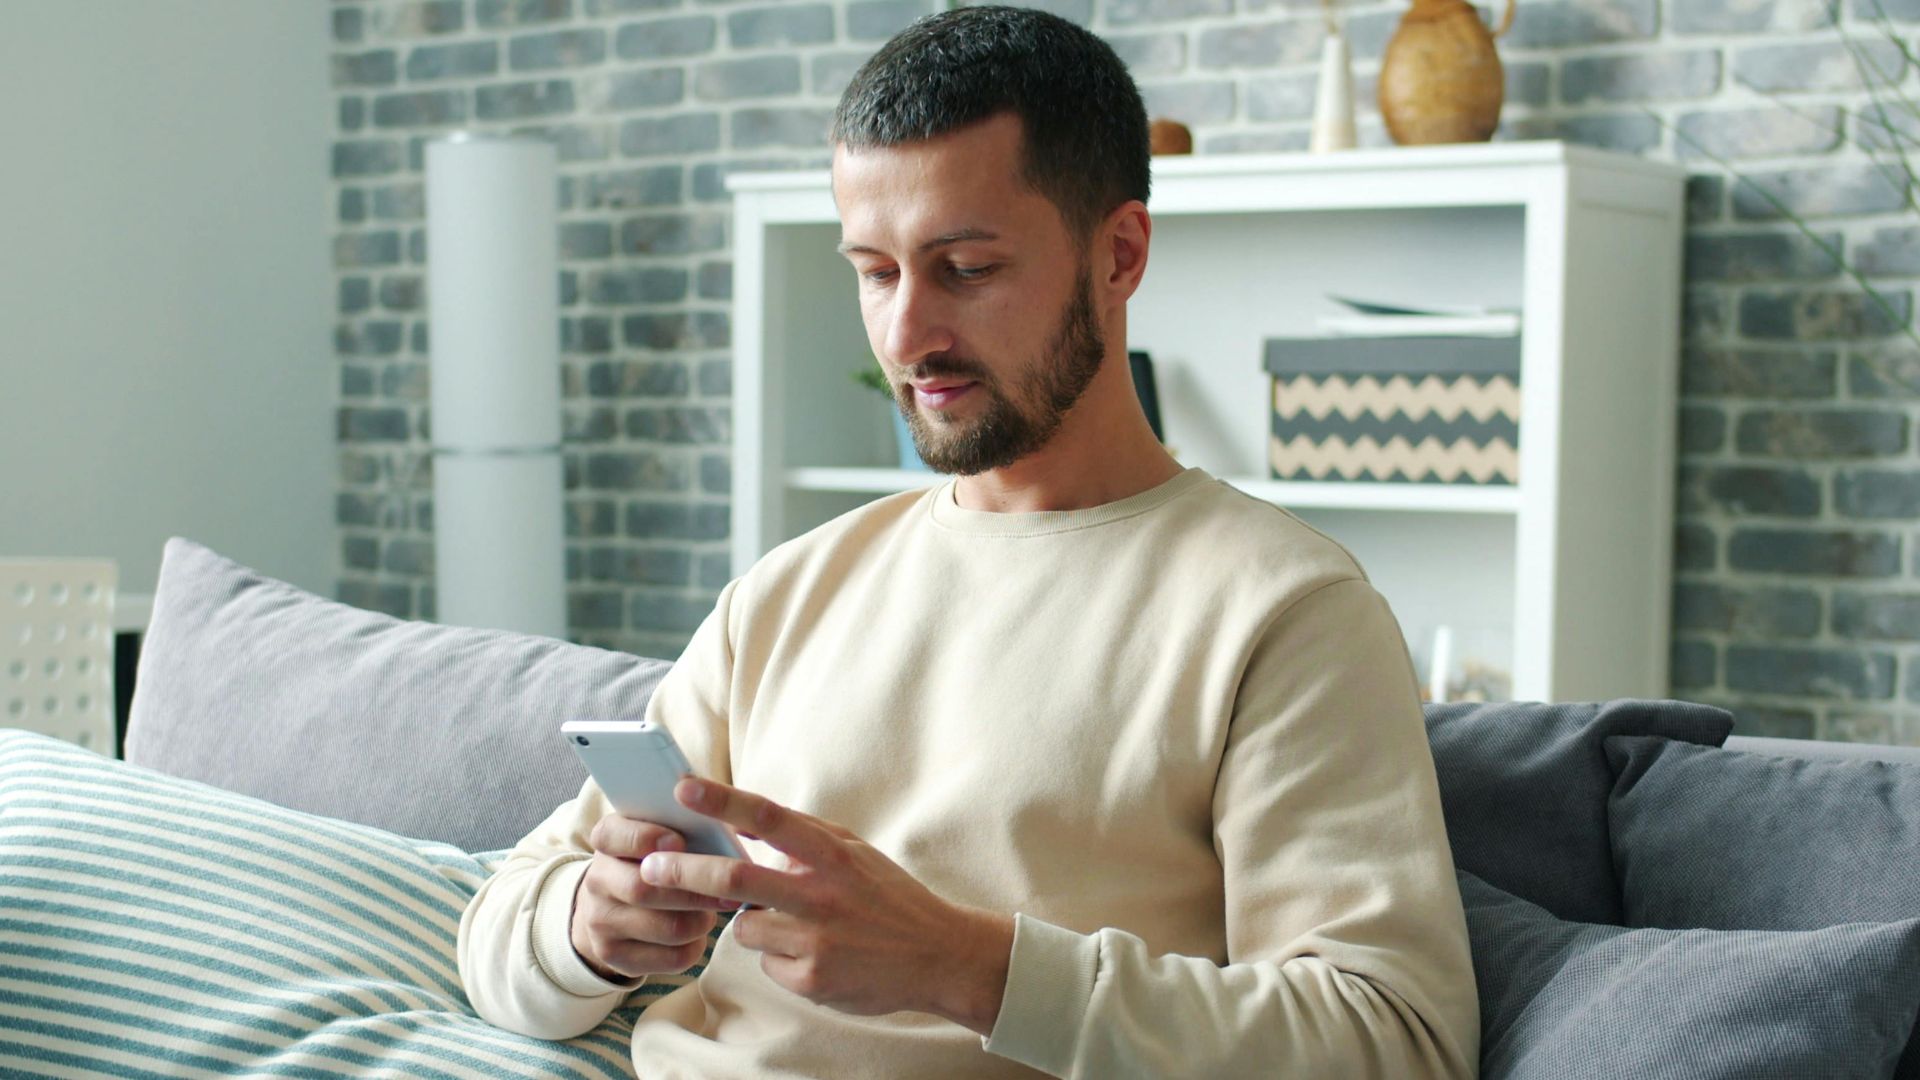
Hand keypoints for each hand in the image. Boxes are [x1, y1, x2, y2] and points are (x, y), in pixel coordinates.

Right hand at [570, 814, 741, 983]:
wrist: (612, 905)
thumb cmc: (652, 859)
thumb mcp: (657, 833)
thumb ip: (682, 825)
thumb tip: (722, 826)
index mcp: (606, 840)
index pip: (613, 835)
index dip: (646, 838)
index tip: (678, 842)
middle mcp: (596, 881)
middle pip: (643, 890)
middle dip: (693, 890)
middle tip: (729, 888)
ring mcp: (600, 921)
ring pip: (666, 927)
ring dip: (701, 920)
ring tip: (715, 910)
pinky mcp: (615, 955)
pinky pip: (671, 957)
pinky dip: (696, 946)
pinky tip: (699, 933)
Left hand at [636, 777, 1015, 1035]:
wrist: (937, 956)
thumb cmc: (888, 897)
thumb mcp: (854, 853)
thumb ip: (805, 838)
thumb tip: (748, 820)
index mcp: (831, 854)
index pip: (768, 818)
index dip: (721, 801)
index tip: (683, 788)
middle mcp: (821, 894)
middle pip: (735, 876)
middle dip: (684, 871)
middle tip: (649, 869)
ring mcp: (814, 939)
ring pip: (745, 927)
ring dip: (753, 924)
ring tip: (795, 926)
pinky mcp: (811, 978)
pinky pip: (767, 963)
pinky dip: (778, 957)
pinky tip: (815, 956)